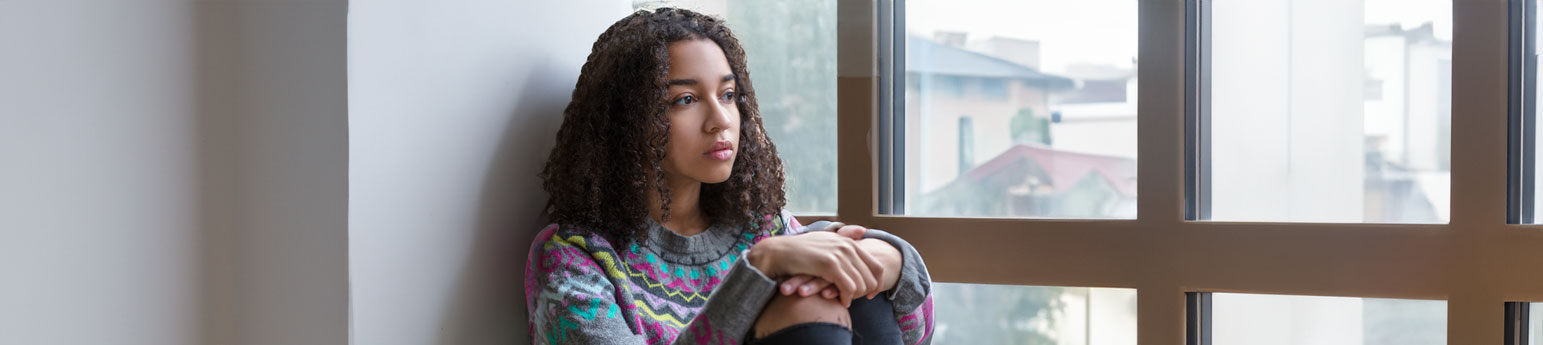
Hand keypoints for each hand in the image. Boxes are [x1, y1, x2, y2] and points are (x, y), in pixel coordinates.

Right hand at [747, 231, 881, 306]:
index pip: (877, 266)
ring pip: (861, 285)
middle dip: (866, 293)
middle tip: (856, 300)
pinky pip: (848, 288)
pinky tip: (841, 301)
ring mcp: (839, 255)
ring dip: (855, 297)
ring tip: (845, 300)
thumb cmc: (802, 249)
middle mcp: (848, 247)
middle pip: (872, 278)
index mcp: (849, 242)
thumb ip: (845, 236)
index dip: (877, 283)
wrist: (780, 252)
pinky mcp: (830, 265)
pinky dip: (846, 298)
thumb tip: (862, 231)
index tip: (871, 295)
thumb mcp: (826, 239)